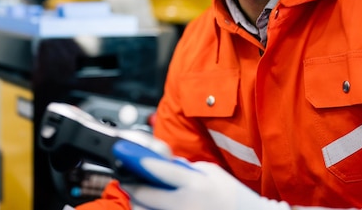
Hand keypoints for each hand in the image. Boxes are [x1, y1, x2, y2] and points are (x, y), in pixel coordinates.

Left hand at [120, 158, 290, 209]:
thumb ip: (187, 168)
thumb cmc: (233, 197)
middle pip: (146, 196)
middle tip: (129, 180)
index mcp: (196, 185)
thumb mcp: (213, 174)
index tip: (128, 157)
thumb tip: (165, 163)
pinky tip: (150, 208)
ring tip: (140, 198)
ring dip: (139, 204)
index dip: (140, 163)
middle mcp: (186, 204)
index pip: (160, 170)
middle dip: (133, 186)